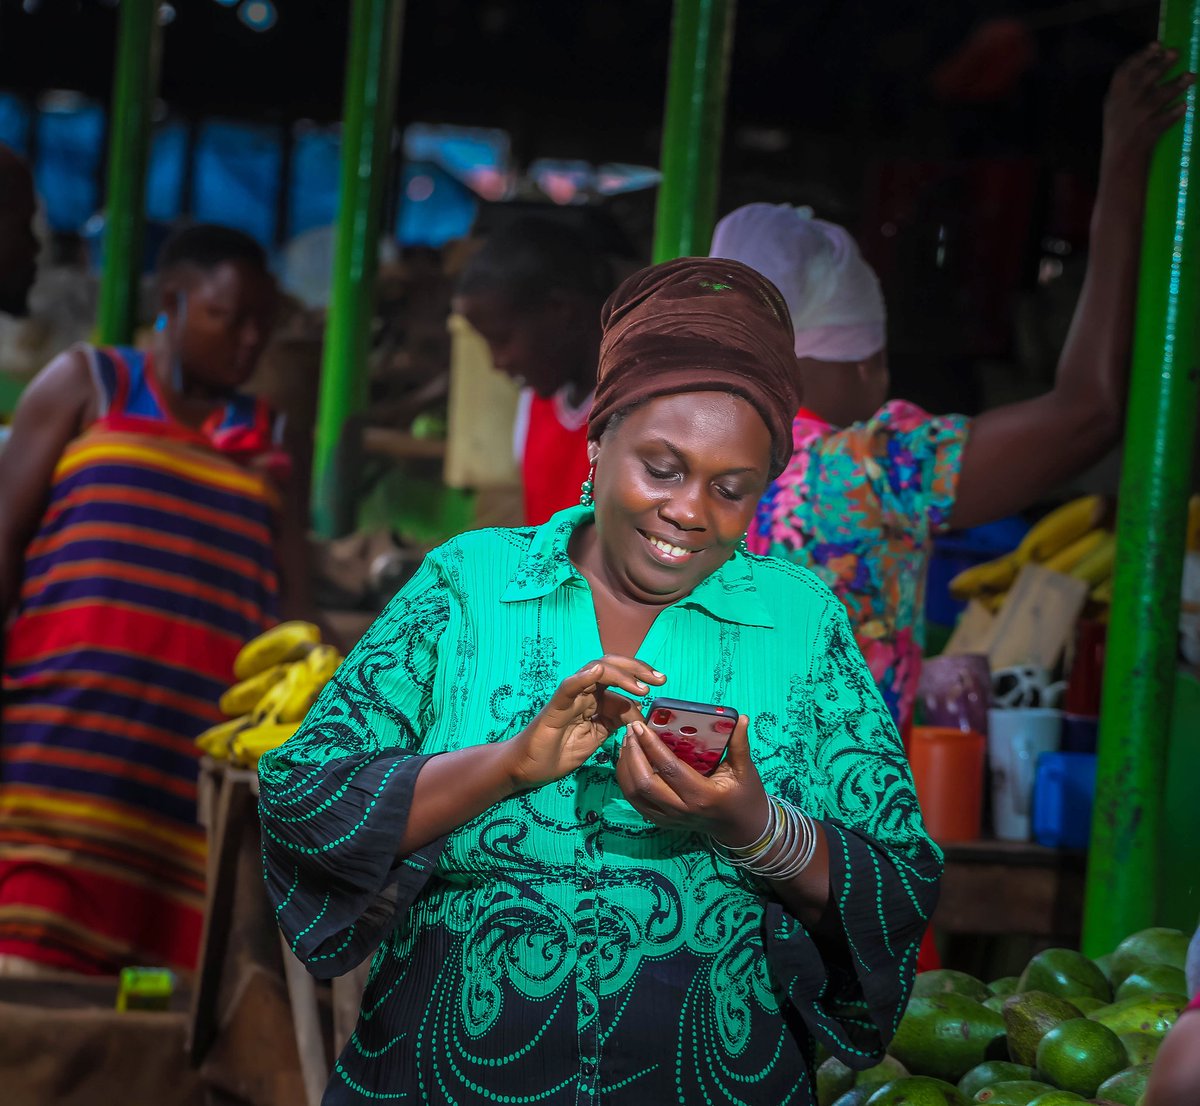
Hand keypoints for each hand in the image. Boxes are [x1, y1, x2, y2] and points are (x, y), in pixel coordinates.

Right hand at [506, 657, 663, 788]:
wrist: (527, 768)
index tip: (661, 688)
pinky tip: (598, 672)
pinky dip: (583, 677)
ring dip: (620, 674)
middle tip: (659, 678)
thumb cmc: (558, 753)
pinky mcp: (556, 706)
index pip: (621, 683)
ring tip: (640, 686)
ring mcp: (570, 697)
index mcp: (595, 700)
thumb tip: (639, 712)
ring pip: (596, 671)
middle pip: (612, 668)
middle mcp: (584, 692)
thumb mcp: (597, 739)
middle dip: (638, 669)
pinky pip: (569, 686)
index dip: (641, 683)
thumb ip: (615, 723)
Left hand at [615, 714, 769, 844]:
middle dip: (633, 753)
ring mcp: (668, 818)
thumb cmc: (744, 797)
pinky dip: (627, 780)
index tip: (640, 725)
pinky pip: (635, 801)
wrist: (741, 829)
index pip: (669, 768)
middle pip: (644, 782)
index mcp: (701, 795)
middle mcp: (681, 809)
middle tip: (631, 730)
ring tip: (627, 742)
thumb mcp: (745, 771)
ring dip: (626, 766)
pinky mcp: (661, 821)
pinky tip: (628, 761)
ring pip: (635, 793)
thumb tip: (741, 717)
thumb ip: (739, 744)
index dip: (651, 745)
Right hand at [1101, 43, 1194, 172]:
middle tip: (1176, 52)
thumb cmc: (1120, 127)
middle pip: (1144, 80)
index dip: (1142, 56)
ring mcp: (1137, 120)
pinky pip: (1164, 120)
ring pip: (1158, 98)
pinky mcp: (1148, 132)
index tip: (1157, 45)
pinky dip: (1175, 113)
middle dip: (1160, 65)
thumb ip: (1127, 86)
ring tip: (1191, 76)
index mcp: (1114, 97)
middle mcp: (1125, 106)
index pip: (1126, 72)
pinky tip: (1185, 105)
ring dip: (1176, 86)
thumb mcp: (1114, 106)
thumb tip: (1154, 59)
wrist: (1120, 158)